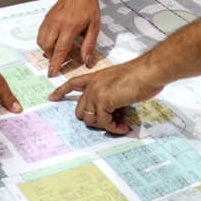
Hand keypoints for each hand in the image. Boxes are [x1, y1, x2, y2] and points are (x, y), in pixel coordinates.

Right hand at [37, 0, 101, 76]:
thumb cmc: (88, 6)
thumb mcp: (94, 26)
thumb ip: (89, 45)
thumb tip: (86, 61)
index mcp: (70, 27)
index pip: (60, 49)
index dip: (56, 63)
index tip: (52, 73)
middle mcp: (57, 24)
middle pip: (47, 46)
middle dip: (50, 57)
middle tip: (58, 61)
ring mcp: (50, 20)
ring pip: (41, 40)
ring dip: (46, 49)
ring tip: (55, 51)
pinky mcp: (47, 17)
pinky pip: (40, 33)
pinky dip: (44, 40)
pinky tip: (52, 41)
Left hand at [48, 57, 164, 134]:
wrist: (148, 72)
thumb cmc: (140, 75)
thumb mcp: (120, 84)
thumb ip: (112, 96)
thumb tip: (114, 114)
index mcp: (96, 77)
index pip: (73, 83)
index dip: (61, 91)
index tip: (52, 98)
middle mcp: (93, 85)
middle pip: (80, 110)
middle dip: (94, 119)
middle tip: (112, 122)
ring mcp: (96, 93)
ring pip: (90, 119)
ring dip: (106, 125)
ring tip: (121, 124)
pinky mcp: (103, 101)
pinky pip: (104, 122)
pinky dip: (114, 128)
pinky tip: (124, 127)